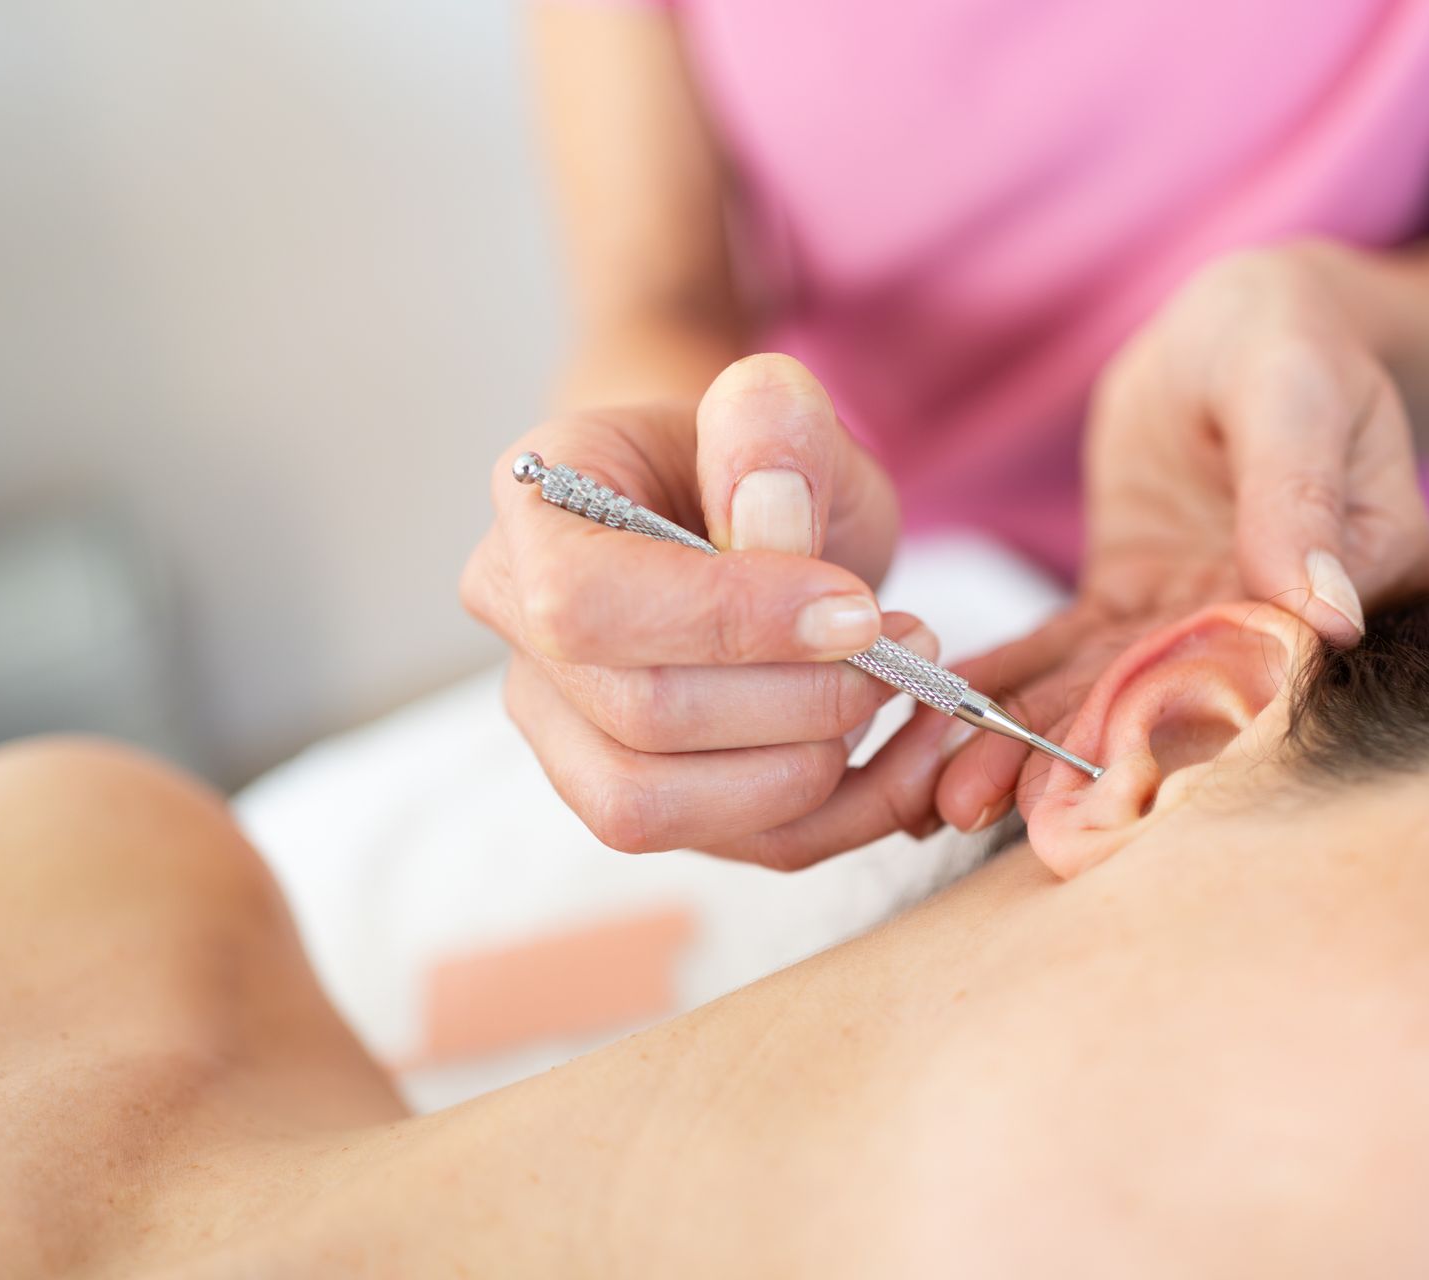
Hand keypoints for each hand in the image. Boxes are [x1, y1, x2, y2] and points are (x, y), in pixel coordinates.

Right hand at [462, 355, 956, 868]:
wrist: (751, 519)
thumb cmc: (756, 465)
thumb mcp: (782, 410)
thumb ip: (773, 424)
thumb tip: (766, 504)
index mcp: (533, 511)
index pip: (582, 605)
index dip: (729, 621)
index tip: (855, 608)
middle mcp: (520, 632)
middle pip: (641, 719)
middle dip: (803, 696)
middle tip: (908, 644)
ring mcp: (566, 731)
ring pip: (667, 810)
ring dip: (816, 764)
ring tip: (896, 687)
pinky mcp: (639, 799)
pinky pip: (737, 847)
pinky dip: (848, 813)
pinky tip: (906, 749)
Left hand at [935, 244, 1428, 829]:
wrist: (1245, 322)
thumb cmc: (1289, 342)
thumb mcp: (1294, 399)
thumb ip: (1298, 498)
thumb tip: (1327, 615)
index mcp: (1348, 590)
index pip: (1261, 677)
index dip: (1175, 736)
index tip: (1090, 790)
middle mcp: (1271, 629)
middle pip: (1167, 705)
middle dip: (1064, 764)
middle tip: (968, 806)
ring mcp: (1194, 621)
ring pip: (1103, 693)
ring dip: (1017, 741)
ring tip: (932, 791)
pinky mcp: (1134, 603)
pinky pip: (1064, 650)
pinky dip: (1003, 680)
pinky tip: (933, 716)